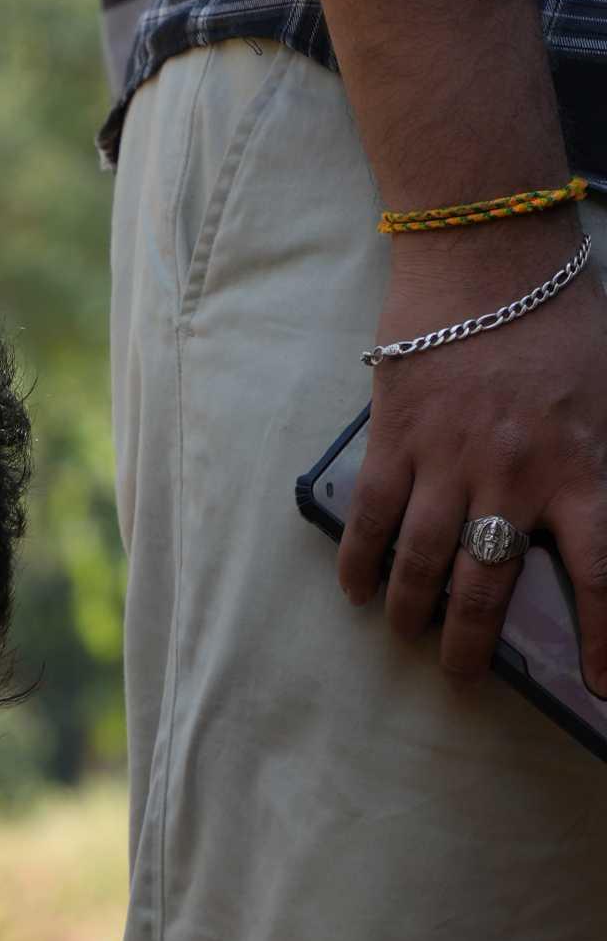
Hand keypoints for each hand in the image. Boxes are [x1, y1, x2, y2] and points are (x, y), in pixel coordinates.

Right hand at [339, 215, 606, 687]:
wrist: (490, 252)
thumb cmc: (563, 315)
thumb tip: (606, 512)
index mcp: (581, 468)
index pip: (600, 574)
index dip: (601, 639)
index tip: (599, 688)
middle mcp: (514, 478)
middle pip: (485, 589)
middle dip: (470, 647)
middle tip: (461, 676)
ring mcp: (448, 462)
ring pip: (422, 566)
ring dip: (411, 613)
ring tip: (406, 635)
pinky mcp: (396, 442)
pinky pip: (371, 522)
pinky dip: (360, 565)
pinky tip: (359, 590)